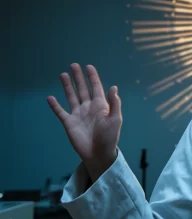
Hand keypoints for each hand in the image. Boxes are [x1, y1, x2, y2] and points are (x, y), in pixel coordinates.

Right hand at [47, 63, 121, 180]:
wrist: (99, 153)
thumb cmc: (110, 137)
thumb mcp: (115, 119)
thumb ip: (114, 103)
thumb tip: (113, 87)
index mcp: (100, 105)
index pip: (96, 87)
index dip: (93, 77)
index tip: (88, 66)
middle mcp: (88, 107)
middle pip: (82, 89)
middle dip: (78, 77)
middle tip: (73, 65)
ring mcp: (78, 114)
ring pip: (71, 96)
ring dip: (67, 86)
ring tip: (63, 74)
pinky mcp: (69, 123)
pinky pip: (60, 112)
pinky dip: (55, 105)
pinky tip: (50, 97)